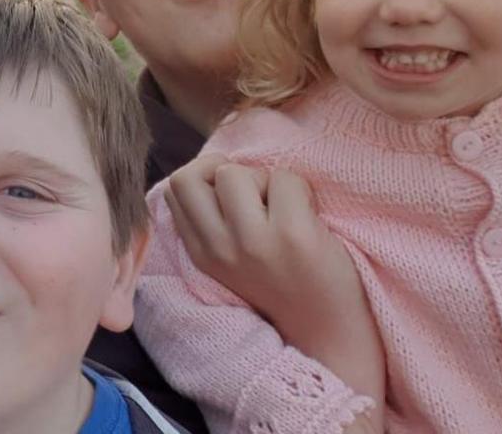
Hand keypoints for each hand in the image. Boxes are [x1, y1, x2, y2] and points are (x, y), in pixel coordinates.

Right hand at [164, 154, 361, 335]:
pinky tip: (309, 217)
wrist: (326, 333)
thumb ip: (213, 223)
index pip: (175, 190)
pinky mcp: (293, 236)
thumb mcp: (230, 262)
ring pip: (234, 172)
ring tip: (283, 206)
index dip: (205, 180)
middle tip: (253, 193)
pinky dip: (300, 189)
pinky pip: (284, 178)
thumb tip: (215, 170)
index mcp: (201, 253)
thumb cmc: (283, 286)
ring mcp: (253, 242)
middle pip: (189, 176)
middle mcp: (219, 248)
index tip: (233, 198)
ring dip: (263, 179)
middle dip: (222, 170)